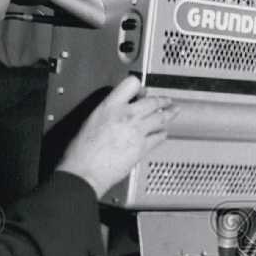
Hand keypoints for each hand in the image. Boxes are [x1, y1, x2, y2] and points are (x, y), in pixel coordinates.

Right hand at [57, 76, 174, 197]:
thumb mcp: (92, 120)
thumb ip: (109, 112)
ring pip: (160, 117)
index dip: (140, 86)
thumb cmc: (82, 150)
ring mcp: (137, 131)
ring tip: (173, 112)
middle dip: (162, 100)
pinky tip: (163, 134)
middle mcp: (126, 115)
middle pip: (152, 102)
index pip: (132, 84)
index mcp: (110, 106)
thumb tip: (119, 110)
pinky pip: (159, 137)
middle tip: (167, 101)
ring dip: (168, 114)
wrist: (85, 171)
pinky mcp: (143, 147)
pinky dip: (162, 134)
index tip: (143, 91)